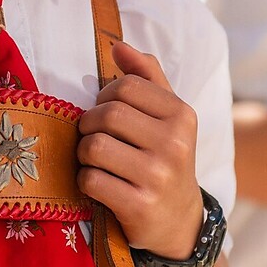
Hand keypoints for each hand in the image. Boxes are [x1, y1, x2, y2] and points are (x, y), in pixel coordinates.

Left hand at [76, 40, 203, 259]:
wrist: (179, 221)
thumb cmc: (164, 158)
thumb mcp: (167, 116)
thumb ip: (146, 76)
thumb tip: (117, 46)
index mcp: (181, 115)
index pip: (124, 86)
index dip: (104, 96)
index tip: (106, 111)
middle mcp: (174, 144)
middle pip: (107, 114)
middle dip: (90, 124)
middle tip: (94, 136)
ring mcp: (158, 177)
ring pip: (94, 146)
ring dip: (84, 153)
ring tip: (95, 160)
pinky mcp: (139, 206)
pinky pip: (90, 180)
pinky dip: (86, 181)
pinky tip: (99, 184)